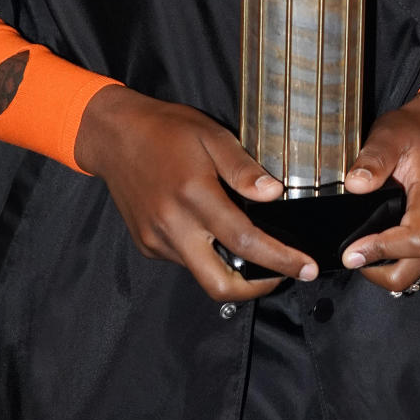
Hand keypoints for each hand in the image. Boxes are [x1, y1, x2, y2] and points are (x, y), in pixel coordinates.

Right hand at [75, 85, 317, 300]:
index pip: (245, 241)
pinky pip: (183, 261)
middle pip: (219, 284)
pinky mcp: (146, 245)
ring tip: (250, 245)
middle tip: (282, 274)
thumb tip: (274, 193)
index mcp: (194, 195)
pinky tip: (210, 230)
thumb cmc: (166, 130)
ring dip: (230, 269)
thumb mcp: (210, 135)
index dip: (280, 260)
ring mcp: (157, 239)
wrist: (114, 135)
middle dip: (255, 289)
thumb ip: (242, 167)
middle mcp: (173, 225)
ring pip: (201, 274)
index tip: (305, 267)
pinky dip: (205, 254)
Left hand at [340, 85, 419, 292]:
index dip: (381, 250)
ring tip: (367, 248)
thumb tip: (356, 185)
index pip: (415, 239)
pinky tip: (387, 244)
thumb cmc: (416, 133)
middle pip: (414, 268)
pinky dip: (403, 262)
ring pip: (418, 272)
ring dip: (390, 267)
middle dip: (379, 270)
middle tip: (353, 255)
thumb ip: (373, 158)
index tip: (352, 252)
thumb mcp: (389, 134)